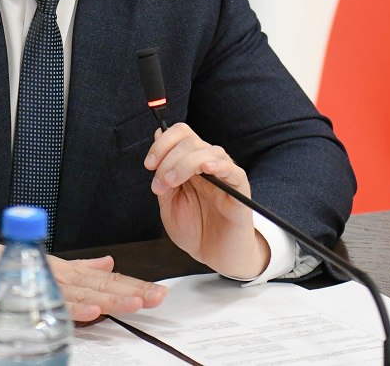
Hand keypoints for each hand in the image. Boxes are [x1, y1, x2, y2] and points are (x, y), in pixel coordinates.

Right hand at [0, 235, 165, 321]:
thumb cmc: (16, 266)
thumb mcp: (56, 266)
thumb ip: (84, 268)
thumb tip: (110, 262)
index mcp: (73, 272)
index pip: (110, 280)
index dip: (134, 284)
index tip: (157, 292)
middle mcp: (66, 277)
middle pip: (104, 286)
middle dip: (132, 291)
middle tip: (157, 297)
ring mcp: (51, 285)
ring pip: (86, 294)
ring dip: (110, 299)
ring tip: (134, 303)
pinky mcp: (34, 294)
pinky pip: (58, 304)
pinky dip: (75, 309)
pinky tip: (93, 313)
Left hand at [145, 122, 268, 279]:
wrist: (214, 256)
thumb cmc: (195, 230)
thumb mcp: (169, 202)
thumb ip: (163, 173)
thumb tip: (158, 136)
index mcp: (192, 163)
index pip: (182, 134)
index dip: (162, 143)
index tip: (149, 164)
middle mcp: (209, 164)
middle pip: (191, 141)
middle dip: (168, 160)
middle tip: (160, 185)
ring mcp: (225, 176)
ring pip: (208, 151)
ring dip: (183, 164)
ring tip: (172, 184)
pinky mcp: (240, 191)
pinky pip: (233, 171)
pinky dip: (219, 165)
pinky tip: (207, 169)